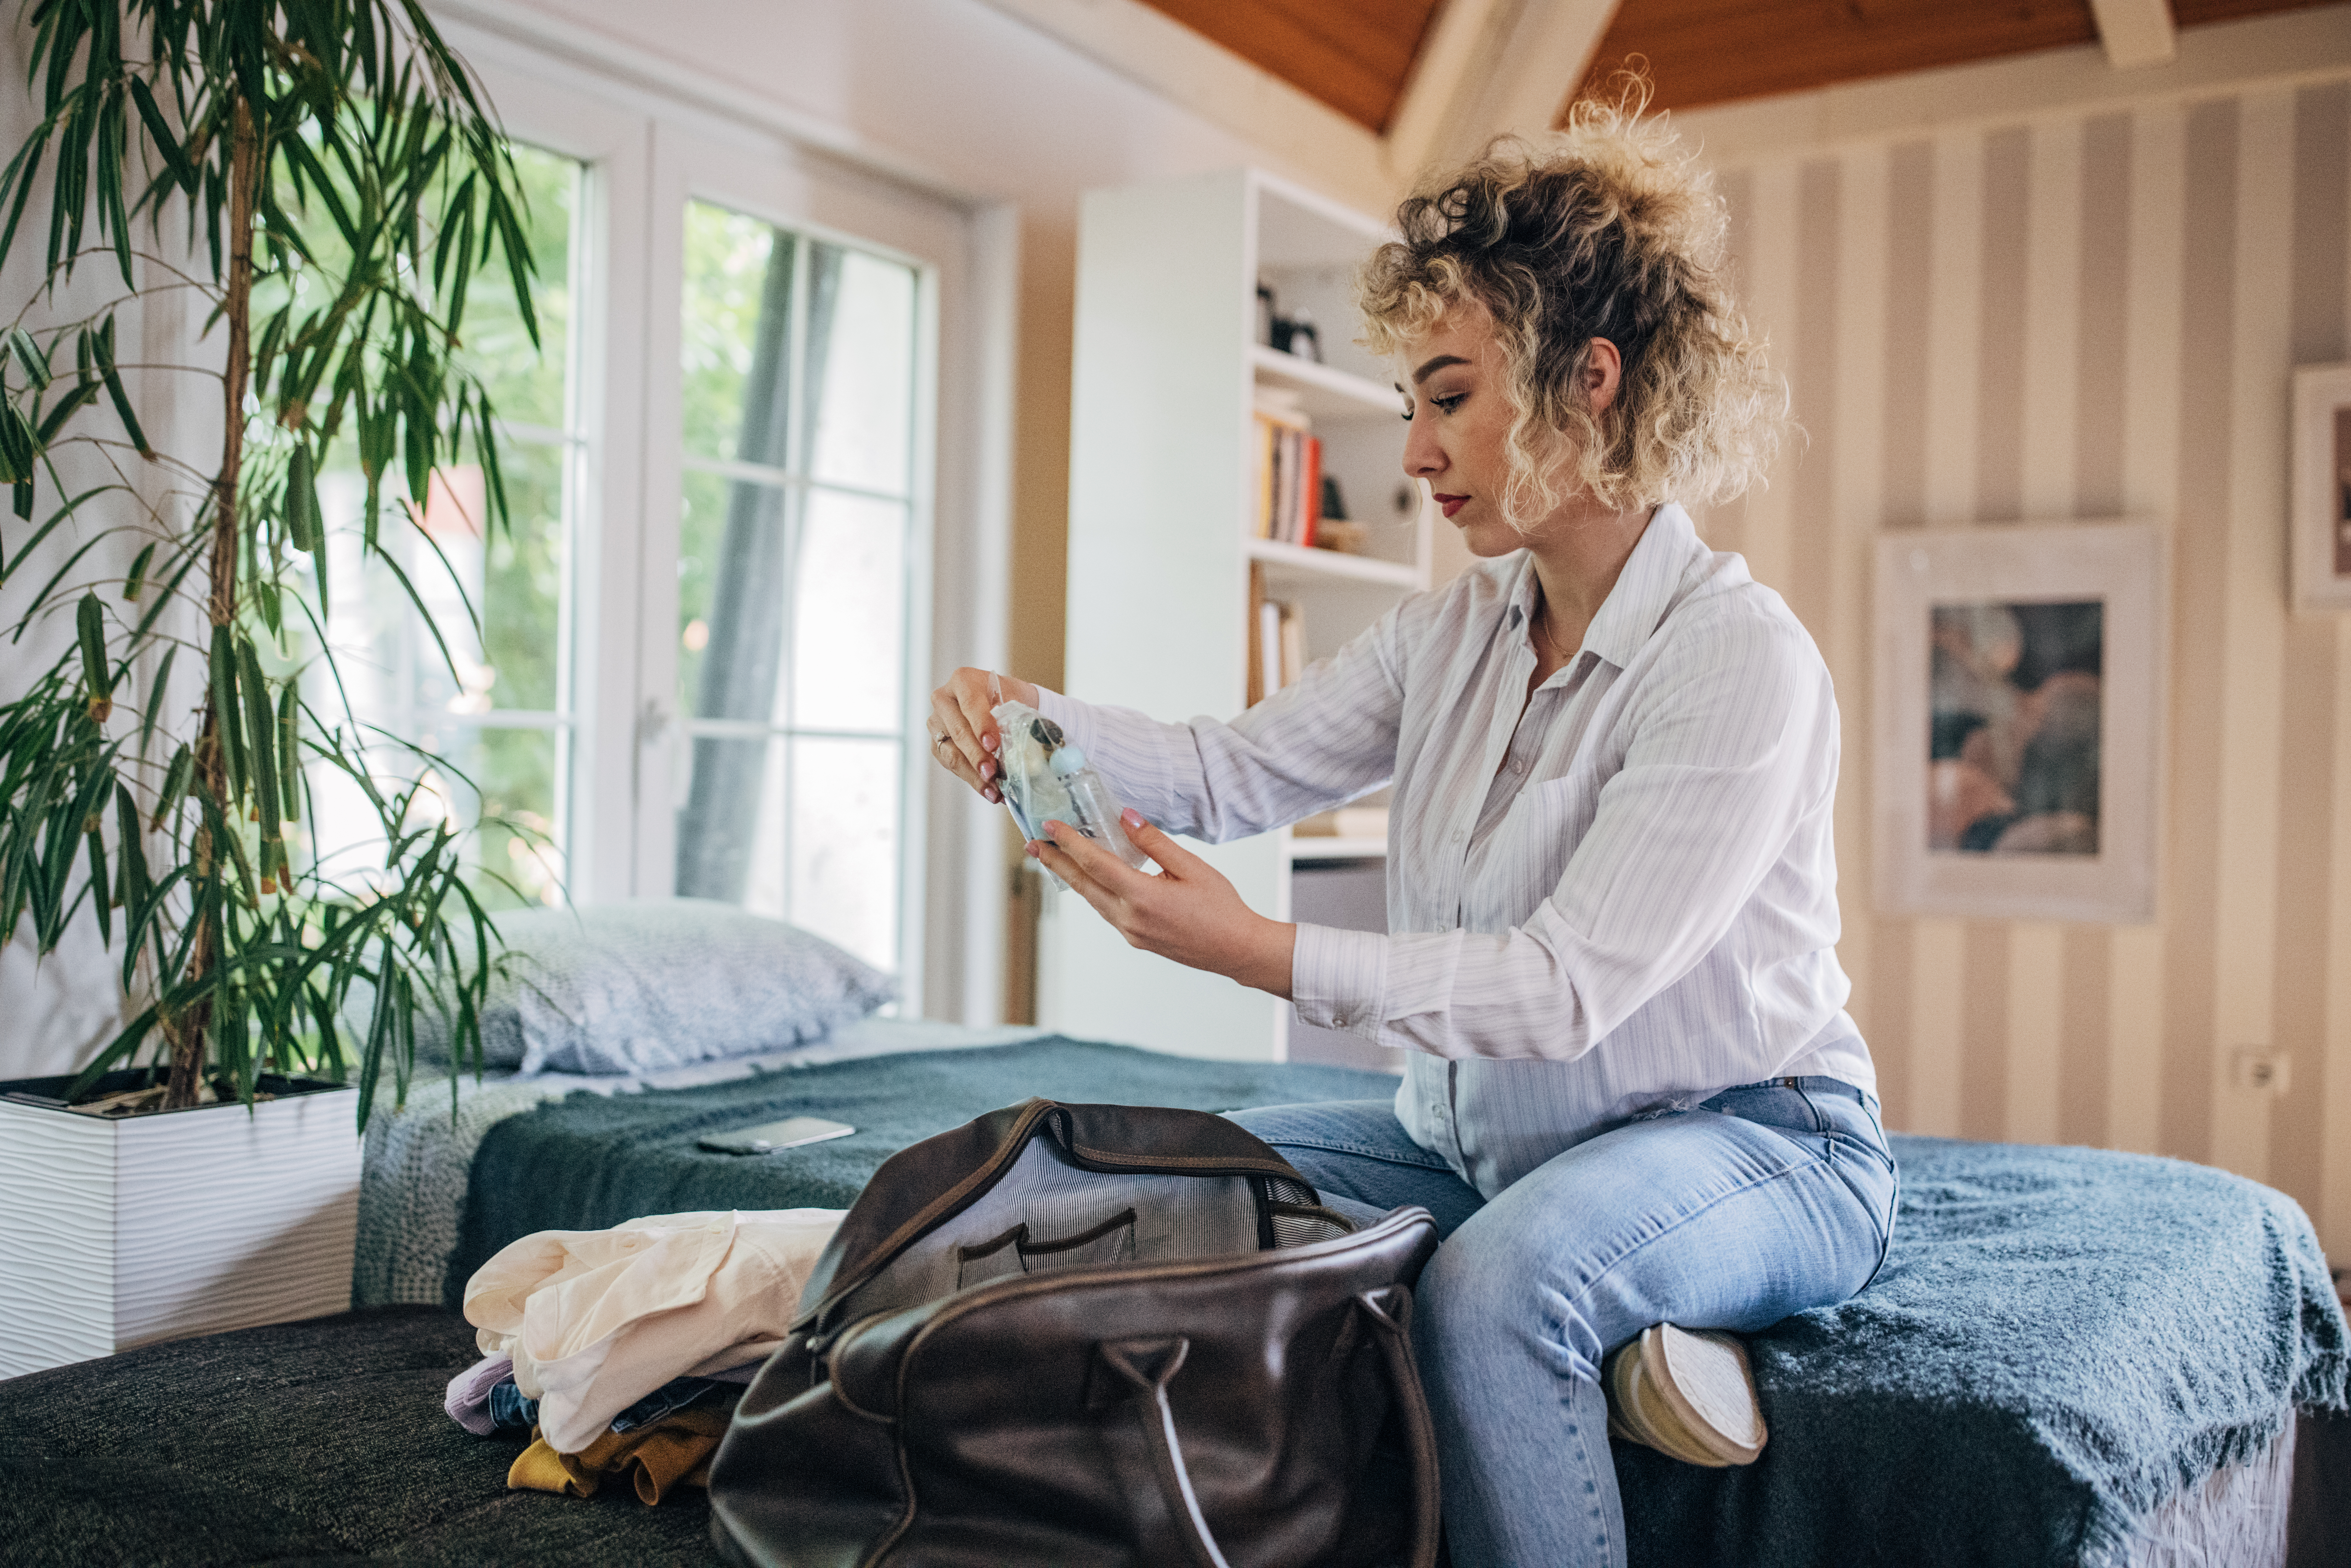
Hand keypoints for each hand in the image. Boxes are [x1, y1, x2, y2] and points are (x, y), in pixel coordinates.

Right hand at [926, 667, 1038, 804]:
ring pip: (952, 753)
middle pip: (959, 731)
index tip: (993, 744)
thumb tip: (1011, 748)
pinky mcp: (937, 744)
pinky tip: (989, 791)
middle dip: (978, 756)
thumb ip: (1010, 718)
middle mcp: (943, 700)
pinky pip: (951, 765)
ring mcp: (936, 723)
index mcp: (963, 681)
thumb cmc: (1010, 699)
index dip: (982, 725)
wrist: (1003, 702)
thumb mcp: (1014, 700)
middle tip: (993, 773)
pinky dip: (972, 779)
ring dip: (975, 775)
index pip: (970, 704)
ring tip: (994, 790)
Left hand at [1031, 809, 1295, 998]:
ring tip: (1054, 859)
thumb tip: (1125, 816)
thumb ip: (1154, 842)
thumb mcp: (1192, 867)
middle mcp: (1130, 919)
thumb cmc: (1221, 908)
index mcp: (1143, 898)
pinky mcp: (1136, 939)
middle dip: (1055, 862)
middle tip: (1033, 844)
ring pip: (1092, 900)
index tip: (1051, 826)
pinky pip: (1106, 911)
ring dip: (1071, 878)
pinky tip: (1090, 879)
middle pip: (1082, 885)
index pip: (1095, 864)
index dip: (1070, 843)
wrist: (1236, 950)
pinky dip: (1092, 891)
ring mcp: (1131, 933)